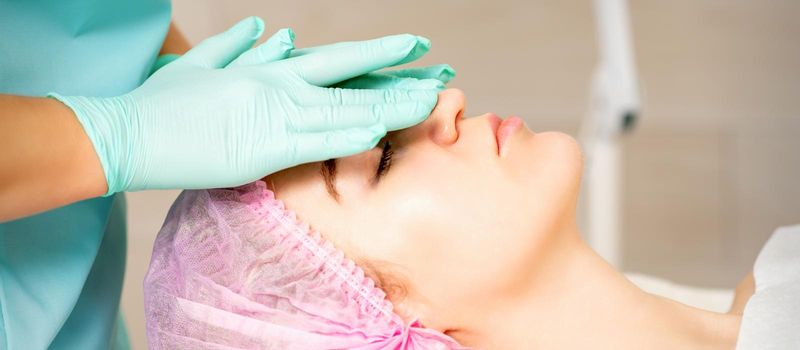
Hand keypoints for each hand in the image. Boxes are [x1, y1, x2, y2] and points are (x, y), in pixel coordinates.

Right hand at [51, 17, 443, 194]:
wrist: (129, 130)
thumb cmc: (164, 104)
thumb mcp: (204, 65)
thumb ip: (237, 46)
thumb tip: (264, 27)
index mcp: (269, 70)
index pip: (337, 62)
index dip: (378, 56)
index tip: (414, 50)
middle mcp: (278, 86)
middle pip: (352, 80)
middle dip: (398, 78)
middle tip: (442, 72)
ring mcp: (272, 114)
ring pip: (342, 108)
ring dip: (388, 105)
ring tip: (429, 101)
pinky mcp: (259, 147)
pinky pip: (313, 142)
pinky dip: (345, 136)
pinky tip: (377, 133)